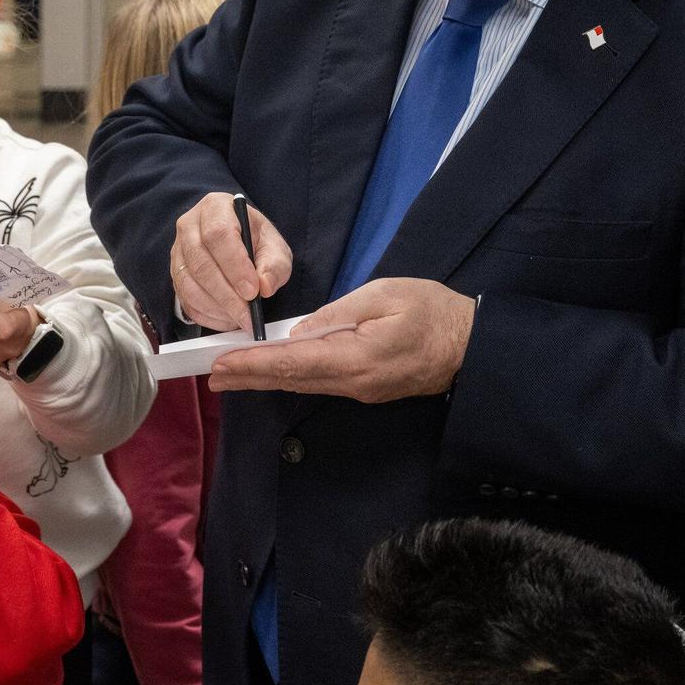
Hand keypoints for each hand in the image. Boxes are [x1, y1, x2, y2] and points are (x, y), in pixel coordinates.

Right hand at [170, 192, 293, 332]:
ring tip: (241, 318)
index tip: (253, 291)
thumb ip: (275, 265)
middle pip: (201, 262)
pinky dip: (207, 315)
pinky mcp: (174, 274)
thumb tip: (264, 286)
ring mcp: (177, 251)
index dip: (235, 265)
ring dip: (216, 307)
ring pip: (189, 284)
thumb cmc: (255, 241)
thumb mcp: (274, 246)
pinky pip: (185, 300)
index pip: (218, 234)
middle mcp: (189, 226)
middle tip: (248, 315)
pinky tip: (228, 319)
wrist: (237, 243)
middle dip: (226, 294)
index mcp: (215, 208)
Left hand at [209, 277, 472, 402]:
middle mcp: (354, 383)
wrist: (473, 344)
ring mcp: (361, 391)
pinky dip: (289, 378)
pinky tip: (271, 373)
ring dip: (265, 379)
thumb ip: (339, 311)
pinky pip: (319, 384)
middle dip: (250, 377)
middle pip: (293, 380)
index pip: (295, 362)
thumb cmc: (433, 310)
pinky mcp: (366, 389)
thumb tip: (300, 330)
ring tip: (230, 376)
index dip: (255, 364)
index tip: (223, 366)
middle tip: (212, 377)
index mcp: (358, 358)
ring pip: (304, 385)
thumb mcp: (386, 294)